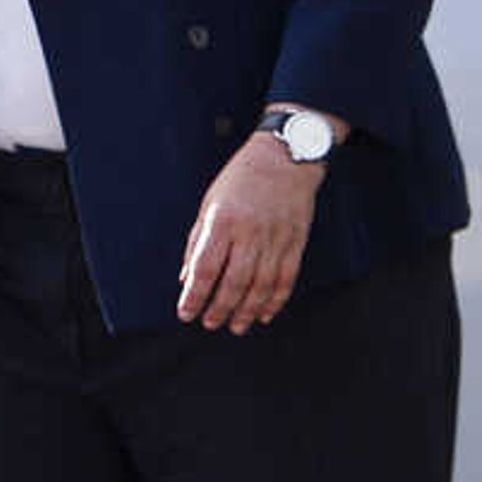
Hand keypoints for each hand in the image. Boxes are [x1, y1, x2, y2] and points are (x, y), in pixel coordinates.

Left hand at [178, 124, 323, 329]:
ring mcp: (276, 236)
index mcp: (223, 220)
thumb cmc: (241, 179)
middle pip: (234, 282)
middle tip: (210, 324)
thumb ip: (197, 242)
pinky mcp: (296, 240)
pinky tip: (264, 313)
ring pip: (261, 285)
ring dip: (247, 310)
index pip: (205, 267)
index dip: (194, 296)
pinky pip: (286, 277)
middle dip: (220, 309)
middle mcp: (250, 231)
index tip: (185, 313)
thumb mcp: (210, 203)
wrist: (285, 155)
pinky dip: (276, 300)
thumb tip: (186, 280)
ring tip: (236, 326)